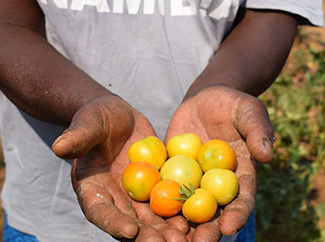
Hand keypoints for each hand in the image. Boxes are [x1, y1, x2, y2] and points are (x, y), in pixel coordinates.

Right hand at [52, 95, 187, 241]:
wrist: (119, 117)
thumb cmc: (98, 117)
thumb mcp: (88, 122)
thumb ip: (78, 136)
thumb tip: (59, 147)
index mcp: (92, 188)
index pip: (98, 210)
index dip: (112, 222)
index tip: (129, 231)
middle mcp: (114, 198)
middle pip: (128, 223)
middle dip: (147, 236)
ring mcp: (136, 195)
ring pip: (151, 219)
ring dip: (167, 231)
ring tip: (186, 238)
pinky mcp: (156, 187)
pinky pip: (168, 202)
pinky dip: (180, 212)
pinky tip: (196, 219)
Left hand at [165, 85, 274, 240]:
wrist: (205, 99)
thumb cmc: (231, 104)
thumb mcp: (248, 111)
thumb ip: (258, 130)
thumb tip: (266, 155)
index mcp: (240, 174)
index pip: (242, 198)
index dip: (237, 214)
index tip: (229, 226)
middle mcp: (216, 182)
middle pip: (213, 210)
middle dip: (207, 228)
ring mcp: (192, 178)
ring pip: (186, 204)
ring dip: (179, 222)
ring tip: (170, 237)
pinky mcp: (172, 169)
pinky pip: (164, 183)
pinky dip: (157, 197)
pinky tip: (146, 209)